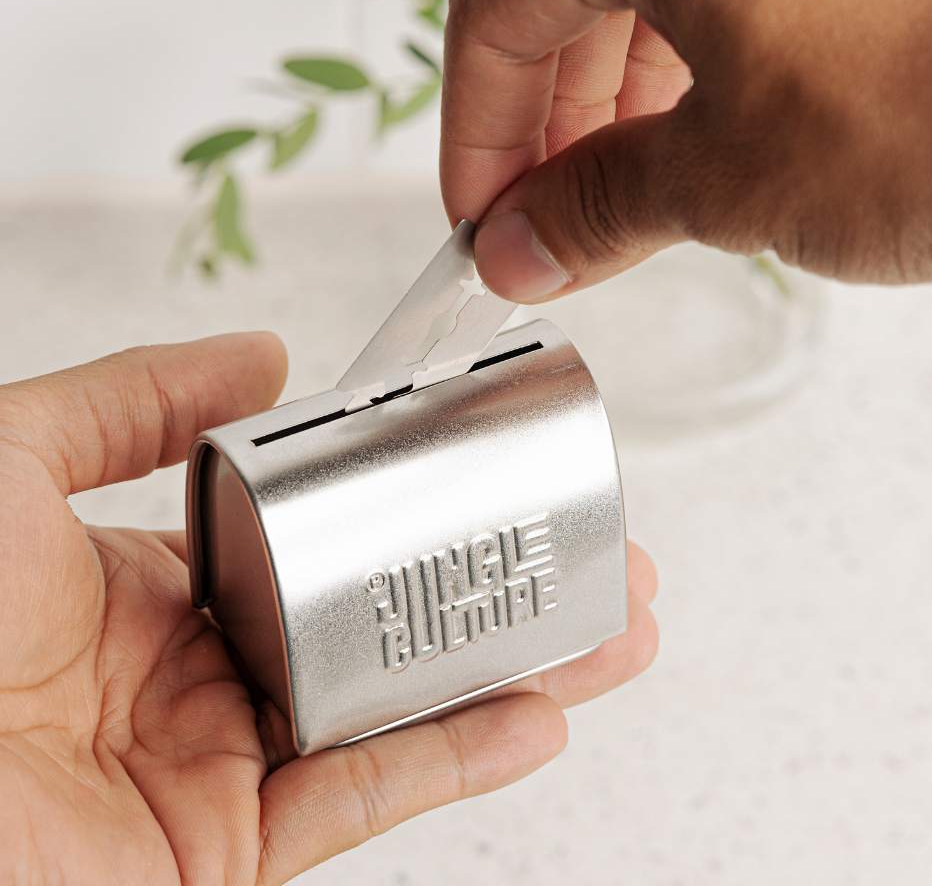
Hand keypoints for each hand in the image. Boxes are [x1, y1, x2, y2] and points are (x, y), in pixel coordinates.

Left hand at [0, 334, 657, 883]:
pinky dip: (457, 756)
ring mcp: (227, 764)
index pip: (324, 539)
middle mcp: (210, 671)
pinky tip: (540, 711)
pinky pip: (363, 799)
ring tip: (611, 626)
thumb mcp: (14, 458)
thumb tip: (269, 357)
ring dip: (515, 668)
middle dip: (500, 590)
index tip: (491, 472)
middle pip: (389, 625)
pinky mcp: (229, 852)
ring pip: (401, 709)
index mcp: (167, 582)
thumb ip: (134, 399)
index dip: (414, 508)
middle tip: (595, 552)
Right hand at [441, 0, 931, 296]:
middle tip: (542, 223)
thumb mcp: (721, 183)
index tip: (481, 219)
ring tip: (619, 197)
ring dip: (610, 110)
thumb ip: (593, 211)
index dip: (473, 134)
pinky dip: (686, 77)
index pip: (499, 13)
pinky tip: (695, 146)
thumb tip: (519, 249)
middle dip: (542, 131)